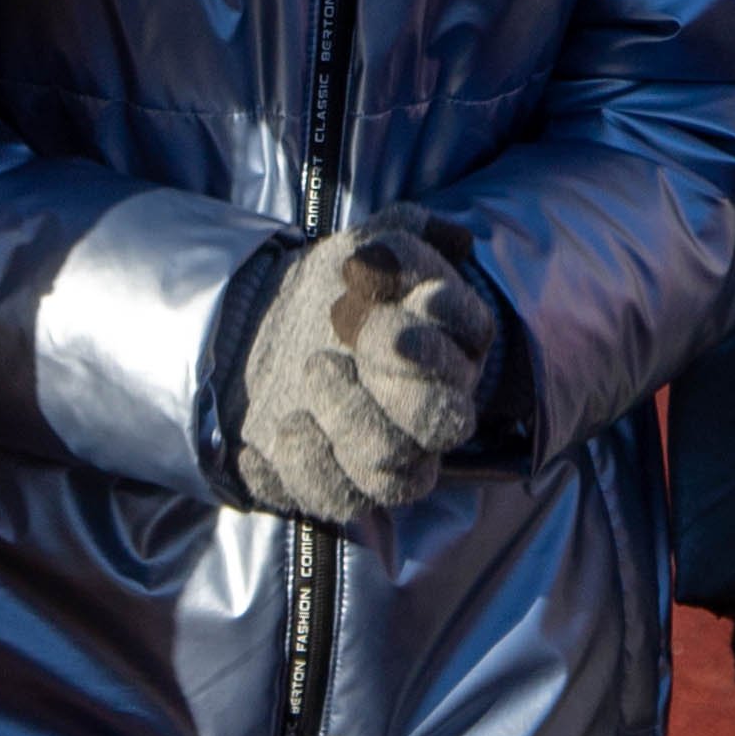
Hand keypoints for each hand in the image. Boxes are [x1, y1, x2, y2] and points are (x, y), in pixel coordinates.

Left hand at [229, 224, 495, 525]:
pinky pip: (344, 500)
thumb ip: (401, 235)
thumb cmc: (330, 291)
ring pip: (397, 469)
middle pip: (445, 420)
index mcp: (451, 344)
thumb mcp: (359, 250)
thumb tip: (454, 238)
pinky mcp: (344, 485)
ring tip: (312, 369)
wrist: (263, 333)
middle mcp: (431, 406)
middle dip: (401, 381)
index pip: (471, 341)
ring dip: (352, 417)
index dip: (431, 325)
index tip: (369, 295)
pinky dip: (311, 463)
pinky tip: (287, 425)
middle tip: (353, 336)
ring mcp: (390, 451)